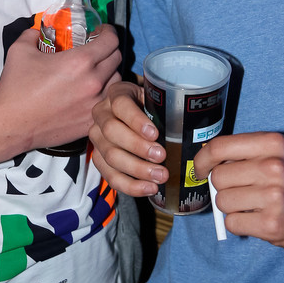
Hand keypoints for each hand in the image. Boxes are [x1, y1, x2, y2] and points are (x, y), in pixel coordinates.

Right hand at [0, 25, 121, 151]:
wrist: (11, 124)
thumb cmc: (15, 88)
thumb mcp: (20, 50)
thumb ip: (32, 34)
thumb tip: (38, 31)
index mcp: (80, 61)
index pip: (112, 40)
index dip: (108, 32)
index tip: (101, 32)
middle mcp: (93, 81)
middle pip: (117, 58)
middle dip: (109, 50)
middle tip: (97, 50)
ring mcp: (94, 103)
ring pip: (117, 81)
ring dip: (109, 73)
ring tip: (95, 72)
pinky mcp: (91, 121)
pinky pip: (107, 102)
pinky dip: (103, 94)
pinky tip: (90, 93)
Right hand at [89, 81, 167, 196]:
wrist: (133, 114)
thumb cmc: (149, 106)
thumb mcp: (155, 99)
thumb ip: (163, 108)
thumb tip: (186, 129)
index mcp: (116, 94)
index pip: (121, 105)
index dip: (136, 120)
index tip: (155, 133)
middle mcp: (101, 114)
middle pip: (112, 132)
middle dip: (138, 147)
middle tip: (162, 157)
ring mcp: (97, 138)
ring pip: (110, 156)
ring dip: (137, 169)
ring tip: (160, 176)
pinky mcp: (98, 158)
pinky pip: (110, 175)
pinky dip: (130, 185)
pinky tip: (149, 188)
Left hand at [195, 132, 283, 251]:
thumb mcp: (280, 153)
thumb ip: (247, 153)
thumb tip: (205, 160)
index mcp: (273, 144)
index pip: (219, 147)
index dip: (202, 160)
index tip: (200, 170)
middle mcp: (273, 167)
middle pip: (218, 177)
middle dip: (222, 188)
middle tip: (241, 193)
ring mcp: (273, 197)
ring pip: (223, 202)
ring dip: (231, 208)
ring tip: (253, 207)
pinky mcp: (272, 224)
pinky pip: (232, 223)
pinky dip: (239, 224)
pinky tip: (257, 220)